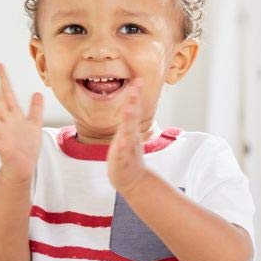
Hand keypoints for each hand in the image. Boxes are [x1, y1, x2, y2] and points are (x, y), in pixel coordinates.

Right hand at [0, 63, 43, 183]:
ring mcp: (3, 136)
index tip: (0, 67)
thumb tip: (38, 93)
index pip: (7, 95)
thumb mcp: (34, 125)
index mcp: (13, 117)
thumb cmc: (26, 147)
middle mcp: (6, 124)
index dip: (4, 81)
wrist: (23, 166)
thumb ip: (35, 109)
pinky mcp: (5, 152)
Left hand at [107, 79, 150, 194]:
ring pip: (128, 133)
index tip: (138, 80)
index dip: (135, 95)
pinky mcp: (123, 161)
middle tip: (136, 87)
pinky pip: (124, 153)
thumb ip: (129, 120)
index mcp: (129, 130)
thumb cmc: (127, 156)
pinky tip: (124, 142)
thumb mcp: (127, 135)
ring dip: (129, 121)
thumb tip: (130, 103)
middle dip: (134, 101)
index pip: (133, 109)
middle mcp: (130, 136)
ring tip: (129, 109)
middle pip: (132, 116)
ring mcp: (127, 148)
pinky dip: (124, 148)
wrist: (132, 180)